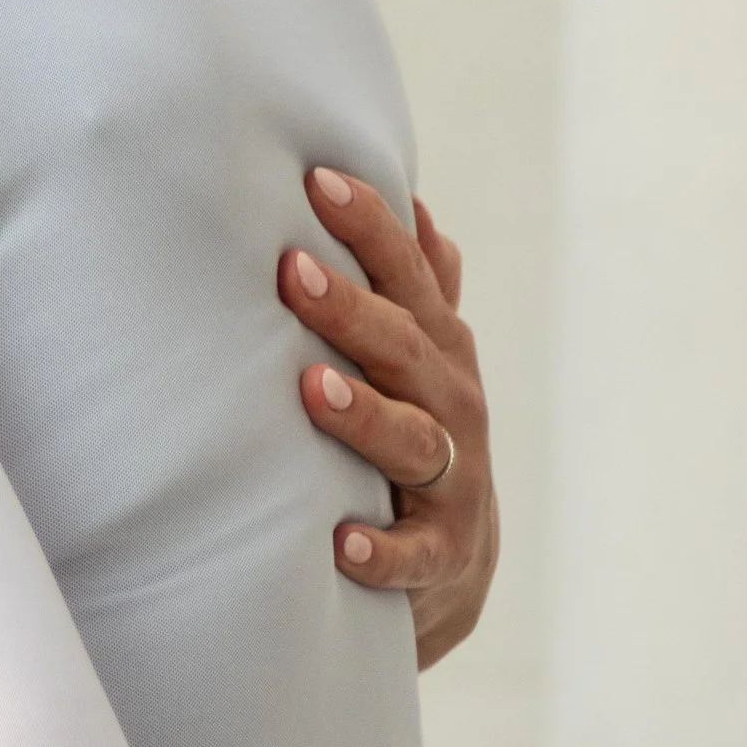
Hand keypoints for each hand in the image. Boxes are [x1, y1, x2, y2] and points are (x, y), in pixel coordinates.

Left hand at [280, 170, 497, 669]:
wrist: (454, 565)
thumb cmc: (418, 434)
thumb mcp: (424, 359)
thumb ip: (418, 289)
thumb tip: (418, 206)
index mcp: (437, 350)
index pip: (406, 277)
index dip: (371, 227)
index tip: (317, 181)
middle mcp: (451, 405)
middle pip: (403, 349)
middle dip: (351, 310)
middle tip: (292, 271)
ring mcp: (452, 481)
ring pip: (412, 442)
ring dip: (364, 415)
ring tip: (314, 389)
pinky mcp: (440, 555)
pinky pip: (412, 554)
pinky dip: (380, 550)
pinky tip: (341, 542)